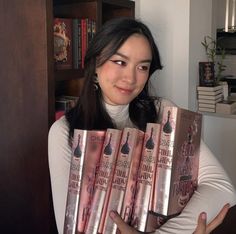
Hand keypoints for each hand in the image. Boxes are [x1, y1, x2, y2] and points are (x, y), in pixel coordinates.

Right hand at [109, 203, 229, 233]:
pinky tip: (208, 212)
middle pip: (209, 231)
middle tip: (227, 203)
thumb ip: (122, 224)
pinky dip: (208, 221)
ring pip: (210, 231)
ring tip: (224, 205)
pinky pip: (204, 230)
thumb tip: (110, 212)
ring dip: (218, 219)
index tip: (203, 211)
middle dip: (219, 218)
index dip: (201, 224)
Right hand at [193, 203, 229, 233]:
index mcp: (208, 229)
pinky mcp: (197, 229)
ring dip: (211, 214)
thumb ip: (201, 224)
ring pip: (209, 220)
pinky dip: (202, 216)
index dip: (224, 212)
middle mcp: (207, 229)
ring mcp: (203, 229)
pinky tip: (199, 214)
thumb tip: (204, 213)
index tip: (227, 205)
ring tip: (211, 207)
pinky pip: (202, 221)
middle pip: (215, 220)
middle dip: (220, 213)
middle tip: (222, 205)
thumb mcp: (198, 232)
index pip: (218, 220)